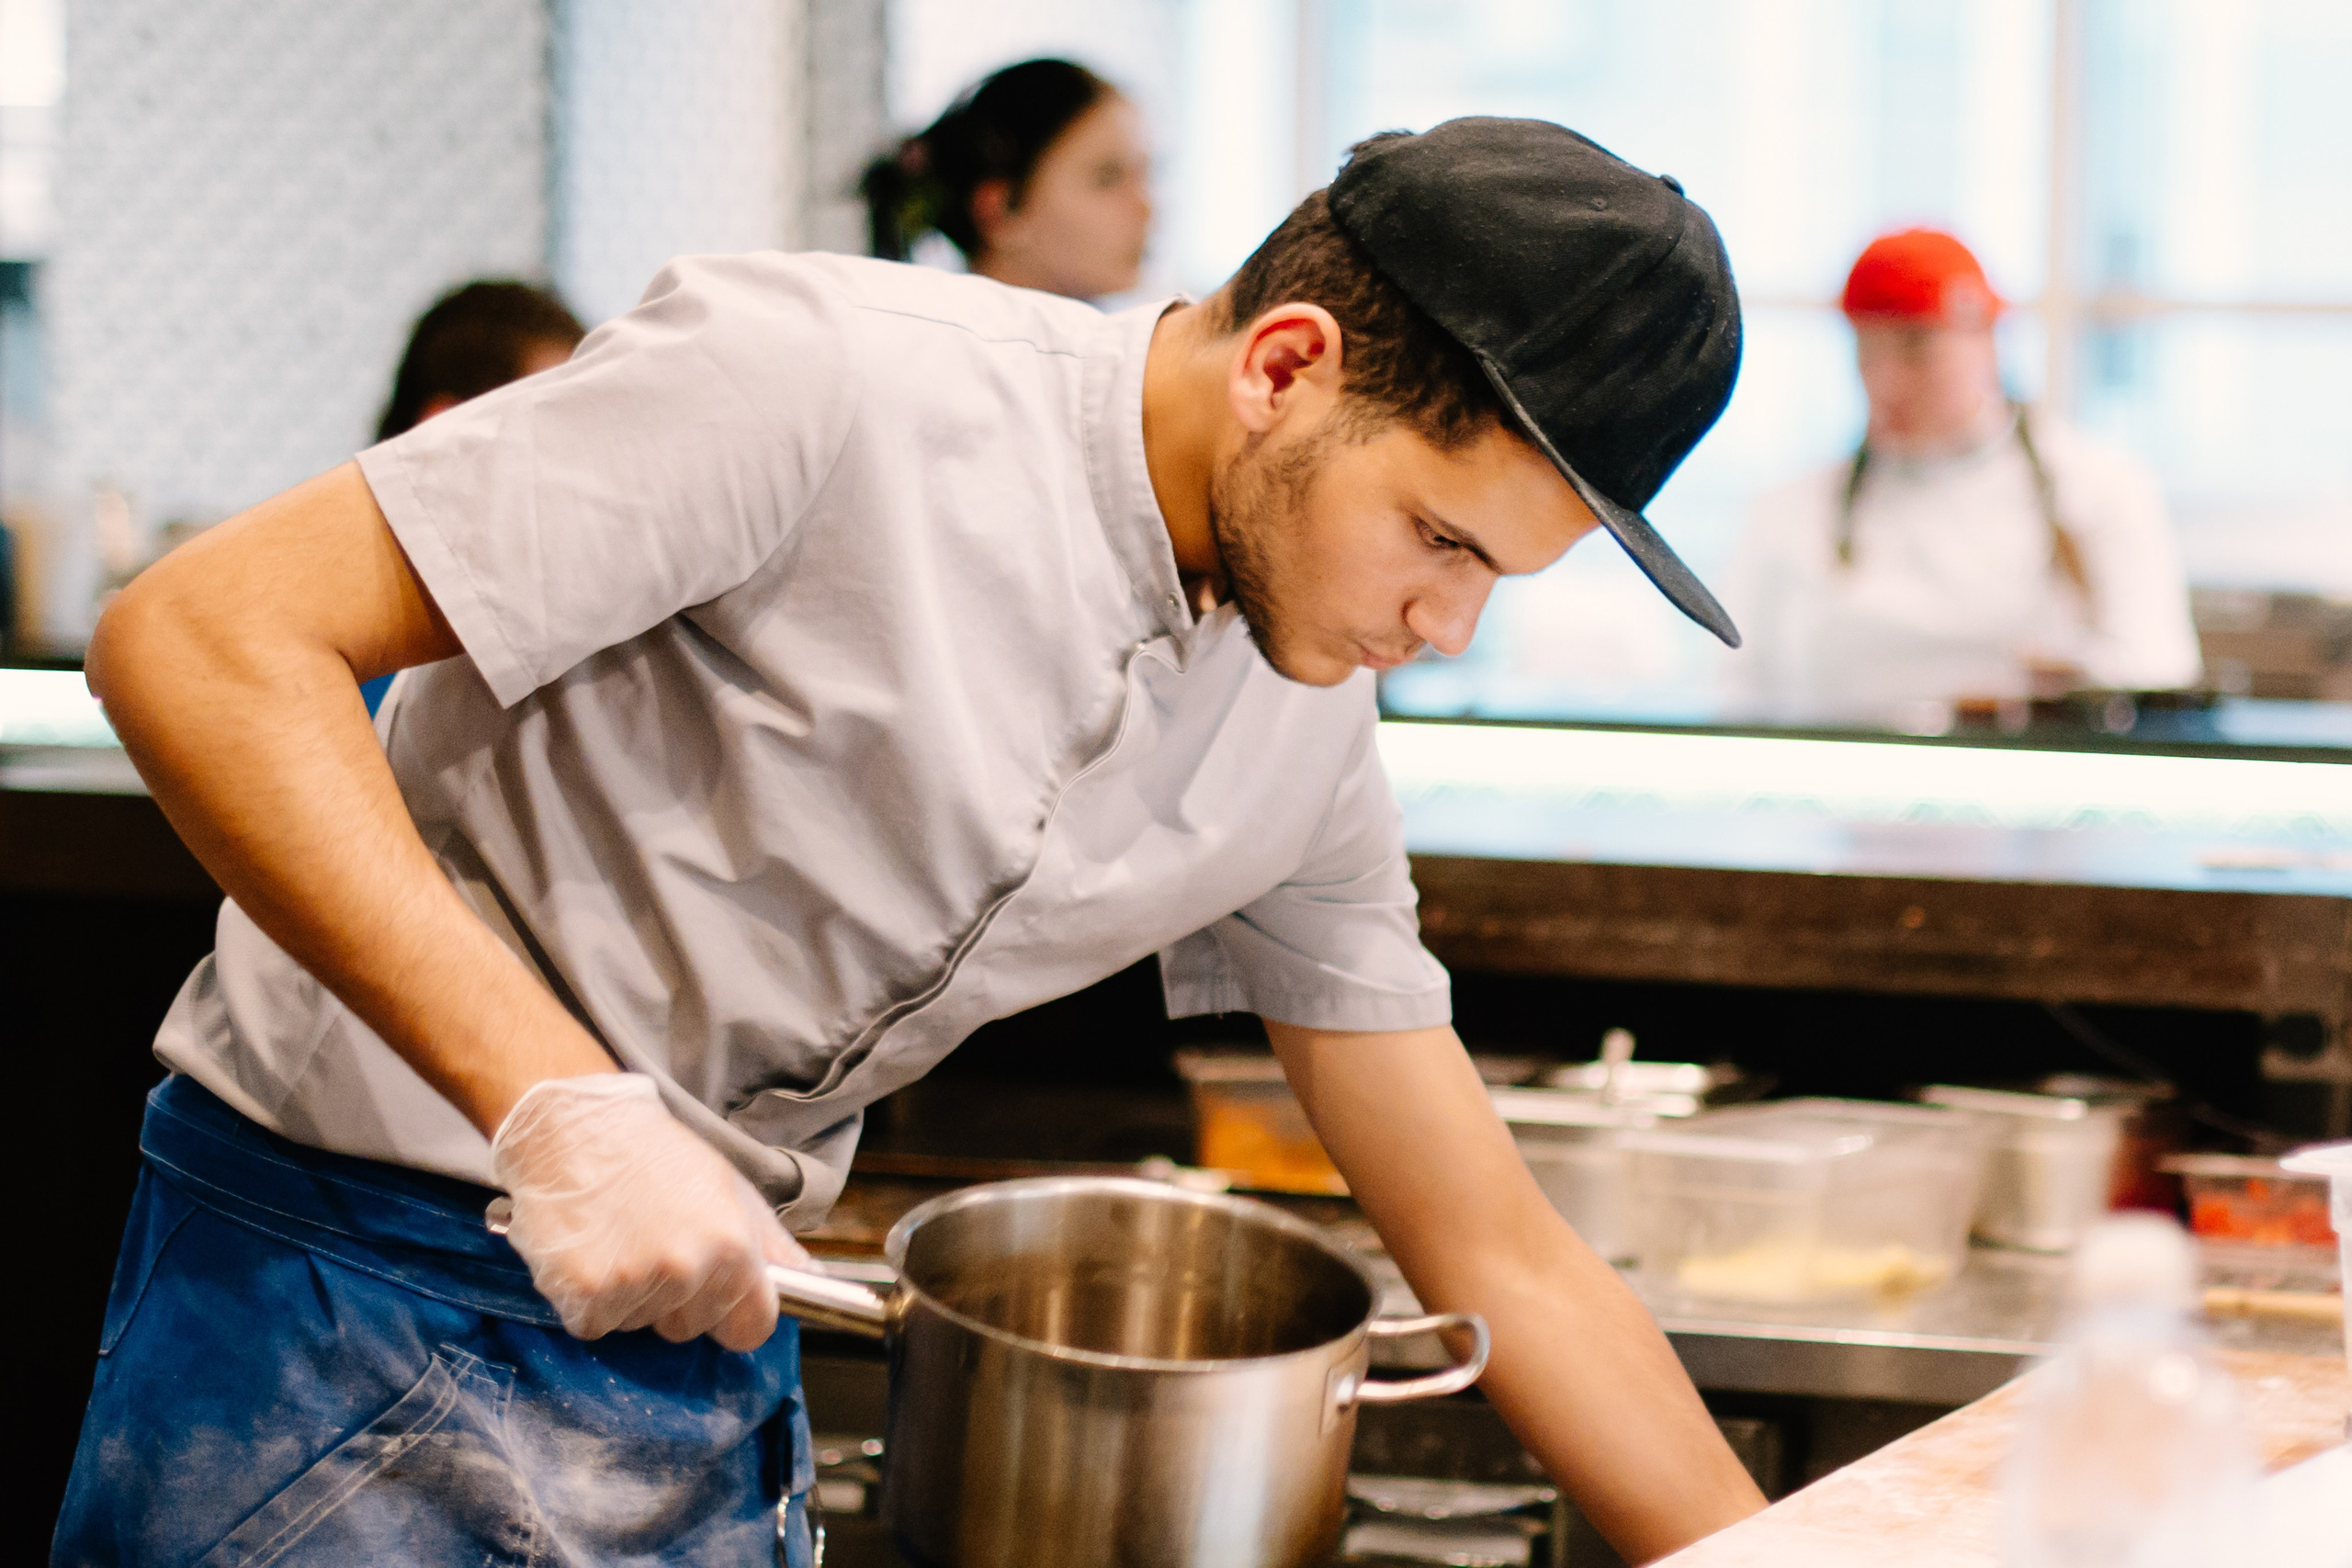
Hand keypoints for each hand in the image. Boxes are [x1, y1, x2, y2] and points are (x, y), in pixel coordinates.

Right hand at [491, 1074, 808, 1349]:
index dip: (736, 1317)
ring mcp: (632, 1285)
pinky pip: (596, 1325)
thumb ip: (773, 1246)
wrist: (575, 1128)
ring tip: (621, 1239)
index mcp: (732, 1245)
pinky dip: (590, 1301)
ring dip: (632, 1297)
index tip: (720, 1301)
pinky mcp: (582, 1294)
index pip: (752, 1329)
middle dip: (678, 1301)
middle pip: (691, 1329)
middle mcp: (686, 1269)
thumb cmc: (657, 1157)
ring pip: (642, 1326)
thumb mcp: (730, 1189)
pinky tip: (592, 1253)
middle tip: (656, 1244)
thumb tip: (816, 1284)